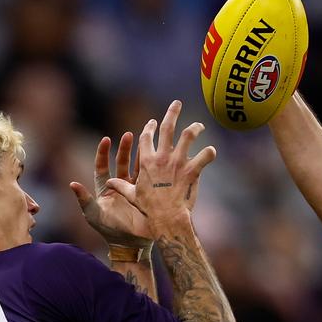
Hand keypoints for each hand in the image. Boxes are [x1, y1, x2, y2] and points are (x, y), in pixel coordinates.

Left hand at [69, 133, 151, 246]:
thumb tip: (72, 183)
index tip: (107, 139)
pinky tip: (158, 158)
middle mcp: (119, 186)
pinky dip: (153, 169)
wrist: (128, 244)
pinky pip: (149, 180)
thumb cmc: (107, 230)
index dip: (103, 153)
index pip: (102, 166)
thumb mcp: (93, 214)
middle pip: (121, 162)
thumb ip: (83, 199)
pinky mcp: (146, 195)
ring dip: (140, 155)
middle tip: (129, 134)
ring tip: (146, 140)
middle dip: (125, 148)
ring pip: (137, 168)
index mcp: (104, 188)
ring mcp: (134, 190)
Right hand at [115, 100, 215, 226]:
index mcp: (147, 160)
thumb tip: (109, 183)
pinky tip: (212, 151)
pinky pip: (204, 157)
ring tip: (200, 125)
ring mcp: (178, 162)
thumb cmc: (149, 209)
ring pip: (188, 136)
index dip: (150, 127)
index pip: (147, 137)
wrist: (166, 218)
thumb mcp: (132, 196)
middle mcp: (162, 157)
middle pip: (168, 127)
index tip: (153, 121)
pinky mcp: (192, 170)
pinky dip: (209, 153)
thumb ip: (121, 186)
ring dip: (195, 128)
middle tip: (177, 103)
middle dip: (172, 112)